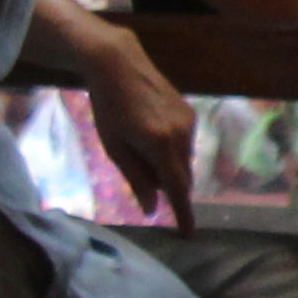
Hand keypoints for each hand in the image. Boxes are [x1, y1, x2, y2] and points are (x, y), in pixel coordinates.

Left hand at [80, 45, 199, 230]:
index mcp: (159, 145)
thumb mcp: (114, 147)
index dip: (183, 213)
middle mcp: (181, 135)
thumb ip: (136, 178)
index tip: (189, 234)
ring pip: (184, 161)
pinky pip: (185, 144)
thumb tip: (151, 209)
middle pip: (182, 177)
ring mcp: (189, 122)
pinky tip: (150, 132)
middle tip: (137, 166)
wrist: (118, 63)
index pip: (176, 189)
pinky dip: (171, 150)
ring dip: (167, 165)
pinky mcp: (190, 113)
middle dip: (166, 184)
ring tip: (139, 143)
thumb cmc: (107, 107)